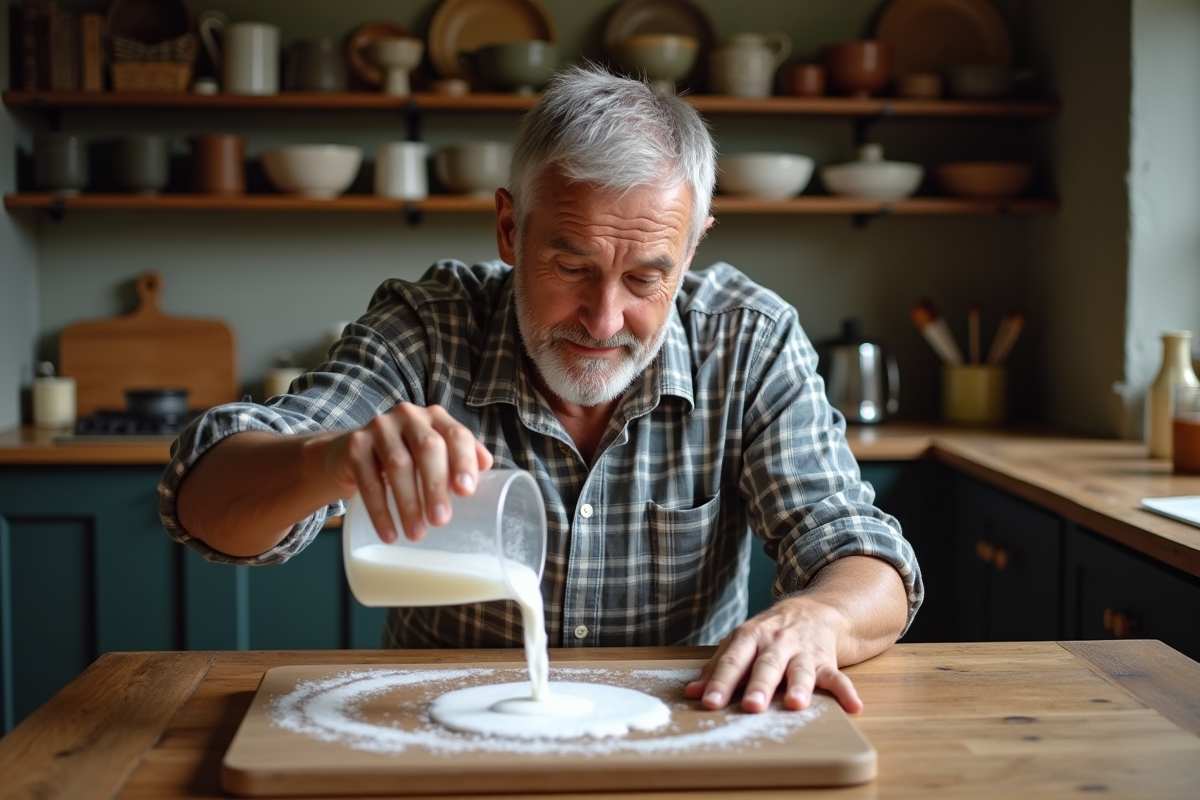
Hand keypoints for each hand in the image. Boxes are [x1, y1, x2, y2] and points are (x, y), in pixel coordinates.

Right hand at [322, 402, 492, 542]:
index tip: (467, 492)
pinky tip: (389, 533)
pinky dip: (380, 511)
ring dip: (408, 503)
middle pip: (427, 448)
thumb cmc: (406, 457)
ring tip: (417, 534)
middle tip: (441, 520)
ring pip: (397, 465)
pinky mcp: (355, 445)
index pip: (456, 435)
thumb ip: (460, 458)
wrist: (352, 453)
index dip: (464, 461)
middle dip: (436, 486)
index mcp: (436, 418)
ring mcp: (380, 427)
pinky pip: (367, 480)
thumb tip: (489, 470)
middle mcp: (409, 416)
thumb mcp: (433, 455)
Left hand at [684, 595, 863, 713]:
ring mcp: (803, 651)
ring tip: (796, 703)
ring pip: (800, 669)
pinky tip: (853, 706)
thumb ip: (717, 667)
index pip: (733, 661)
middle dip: (759, 686)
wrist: (813, 611)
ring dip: (799, 686)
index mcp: (751, 636)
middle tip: (751, 706)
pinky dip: (846, 691)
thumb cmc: (768, 633)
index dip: (720, 682)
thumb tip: (691, 693)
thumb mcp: (740, 642)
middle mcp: (777, 642)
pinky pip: (837, 676)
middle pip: (767, 665)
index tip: (710, 703)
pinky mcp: (826, 660)